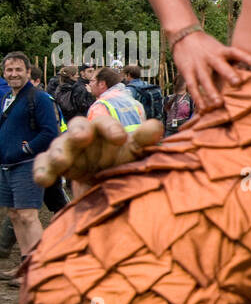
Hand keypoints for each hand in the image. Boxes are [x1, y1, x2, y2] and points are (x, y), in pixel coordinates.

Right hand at [34, 116, 164, 198]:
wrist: (103, 180)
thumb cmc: (120, 160)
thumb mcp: (134, 152)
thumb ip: (144, 139)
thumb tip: (156, 126)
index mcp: (103, 130)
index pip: (105, 123)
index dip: (111, 128)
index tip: (120, 138)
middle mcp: (83, 136)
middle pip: (77, 127)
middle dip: (79, 131)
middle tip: (82, 138)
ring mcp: (67, 149)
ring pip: (58, 146)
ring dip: (58, 153)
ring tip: (62, 162)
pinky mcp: (55, 166)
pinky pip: (43, 165)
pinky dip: (42, 171)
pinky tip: (43, 180)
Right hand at [170, 30, 250, 111]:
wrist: (183, 36)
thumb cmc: (207, 46)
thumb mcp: (219, 48)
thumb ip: (231, 59)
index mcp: (221, 50)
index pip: (235, 52)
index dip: (246, 56)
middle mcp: (210, 57)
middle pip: (220, 65)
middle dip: (229, 74)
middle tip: (237, 82)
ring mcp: (198, 65)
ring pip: (205, 79)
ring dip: (212, 91)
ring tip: (219, 104)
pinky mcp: (187, 71)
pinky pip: (193, 86)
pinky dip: (198, 98)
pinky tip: (203, 108)